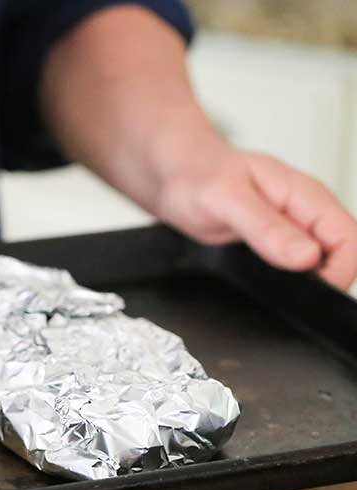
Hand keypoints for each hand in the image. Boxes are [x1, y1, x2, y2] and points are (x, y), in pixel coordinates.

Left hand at [155, 144, 356, 290]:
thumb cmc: (197, 176)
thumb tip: (307, 257)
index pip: (351, 242)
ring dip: (300, 284)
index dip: (338, 272)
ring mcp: (293, 229)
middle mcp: (307, 213)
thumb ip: (266, 228)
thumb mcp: (226, 200)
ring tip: (263, 282)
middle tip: (277, 289)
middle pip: (342, 258)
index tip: (305, 290)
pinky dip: (282, 281)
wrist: (174, 174)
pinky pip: (294, 268)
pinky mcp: (276, 243)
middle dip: (319, 282)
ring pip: (319, 267)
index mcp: (308, 196)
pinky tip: (258, 281)